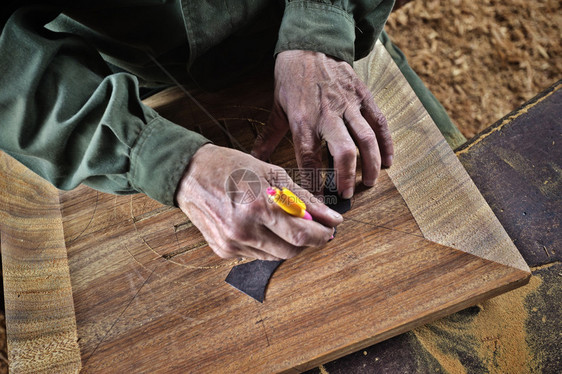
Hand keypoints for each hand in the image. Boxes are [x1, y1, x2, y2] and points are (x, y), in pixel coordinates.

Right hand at [175, 144, 342, 259]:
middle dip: (308, 240)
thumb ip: (303, 198)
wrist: (190, 175)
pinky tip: (260, 226)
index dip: (322, 234)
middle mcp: (245, 230)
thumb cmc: (231, 167)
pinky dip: (266, 244)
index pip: (303, 234)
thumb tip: (330, 216)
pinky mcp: (224, 251)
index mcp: (259, 206)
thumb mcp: (272, 173)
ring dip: (287, 242)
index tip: (330, 228)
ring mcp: (233, 244)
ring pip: (276, 256)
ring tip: (282, 222)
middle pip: (292, 250)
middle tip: (311, 225)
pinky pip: (257, 255)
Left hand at [252, 50, 393, 197]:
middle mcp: (327, 114)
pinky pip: (379, 122)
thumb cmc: (291, 79)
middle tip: (347, 194)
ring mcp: (348, 104)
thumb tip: (255, 159)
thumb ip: (268, 137)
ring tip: (370, 182)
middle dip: (346, 176)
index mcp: (303, 120)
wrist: (309, 45)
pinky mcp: (363, 96)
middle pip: (343, 150)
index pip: (309, 158)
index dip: (315, 182)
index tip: (318, 200)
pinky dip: (386, 142)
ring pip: (366, 138)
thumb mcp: (276, 108)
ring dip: (370, 164)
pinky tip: (387, 160)